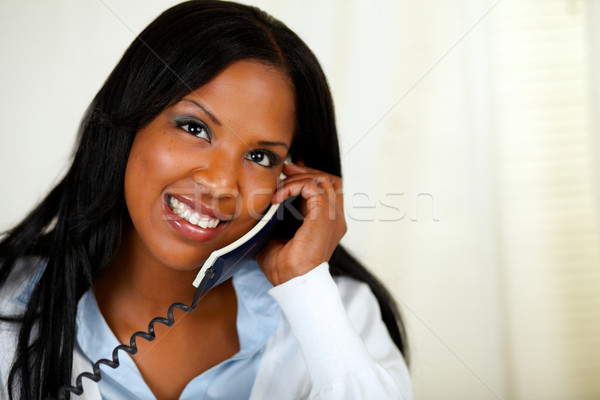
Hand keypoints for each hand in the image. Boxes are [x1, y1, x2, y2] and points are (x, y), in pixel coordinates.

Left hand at [256, 161, 346, 285]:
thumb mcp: (277, 240)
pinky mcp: (325, 215)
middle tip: (286, 169)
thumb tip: (260, 214)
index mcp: (327, 225)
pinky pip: (313, 186)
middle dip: (306, 171)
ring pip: (323, 180)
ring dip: (299, 177)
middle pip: (329, 181)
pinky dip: (294, 185)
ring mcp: (333, 217)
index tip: (286, 176)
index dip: (307, 179)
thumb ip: (275, 224)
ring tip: (281, 185)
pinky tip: (278, 196)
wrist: (294, 283)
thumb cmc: (286, 270)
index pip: (326, 192)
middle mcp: (335, 219)